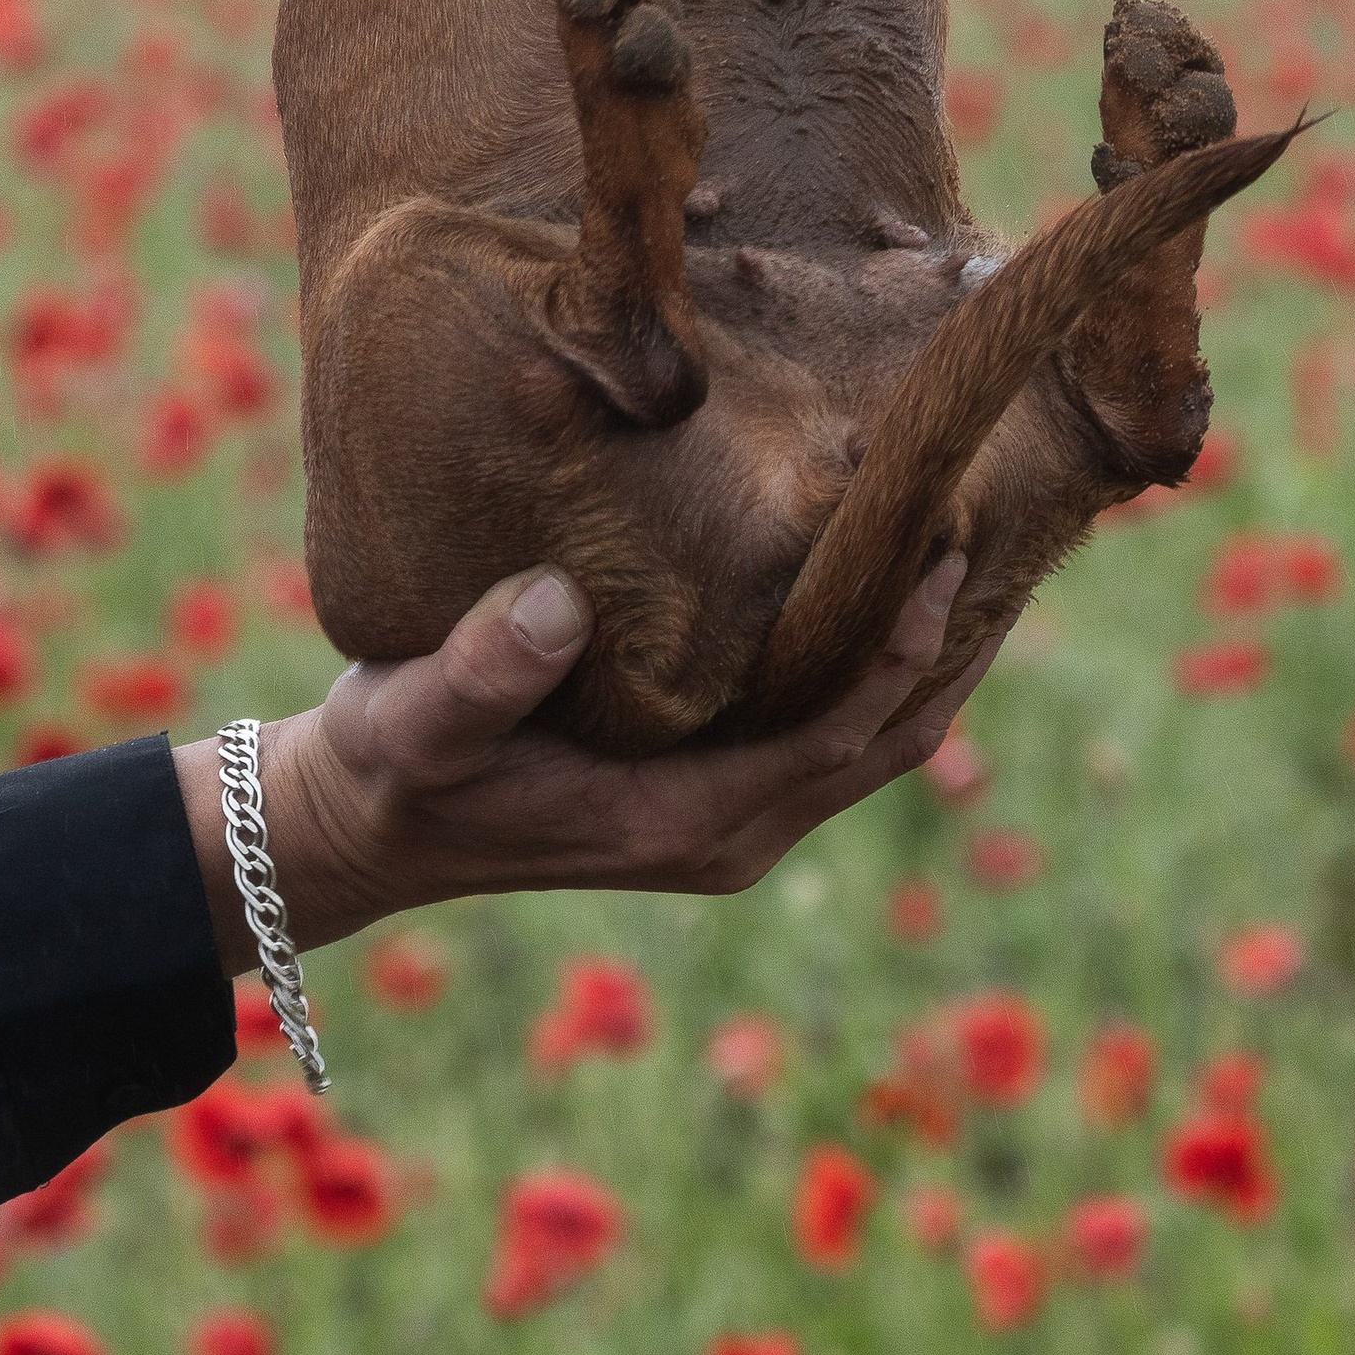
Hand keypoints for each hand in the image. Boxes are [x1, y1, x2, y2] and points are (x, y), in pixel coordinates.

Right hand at [172, 554, 996, 973]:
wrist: (360, 831)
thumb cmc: (389, 770)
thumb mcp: (414, 719)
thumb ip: (481, 669)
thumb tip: (559, 601)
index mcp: (683, 820)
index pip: (838, 733)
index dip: (903, 648)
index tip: (945, 549)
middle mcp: (729, 832)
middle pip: (889, 742)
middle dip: (951, 646)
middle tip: (995, 522)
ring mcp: (726, 821)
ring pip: (872, 742)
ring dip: (924, 657)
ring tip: (969, 542)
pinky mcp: (712, 796)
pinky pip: (828, 733)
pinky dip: (875, 667)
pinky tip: (882, 585)